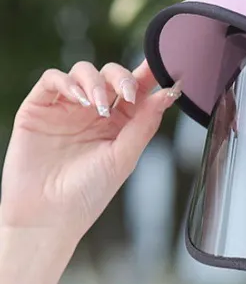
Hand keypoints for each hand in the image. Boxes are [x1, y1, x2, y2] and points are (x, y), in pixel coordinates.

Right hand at [0, 58, 182, 246]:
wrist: (48, 215)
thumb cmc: (87, 195)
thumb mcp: (123, 158)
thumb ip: (144, 124)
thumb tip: (169, 93)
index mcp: (119, 125)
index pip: (136, 91)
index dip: (149, 75)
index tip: (165, 68)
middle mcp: (93, 113)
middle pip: (111, 75)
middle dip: (122, 77)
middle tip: (128, 94)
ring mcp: (66, 109)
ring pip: (83, 72)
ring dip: (95, 81)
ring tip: (98, 106)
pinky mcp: (39, 108)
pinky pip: (52, 79)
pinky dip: (66, 82)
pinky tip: (77, 100)